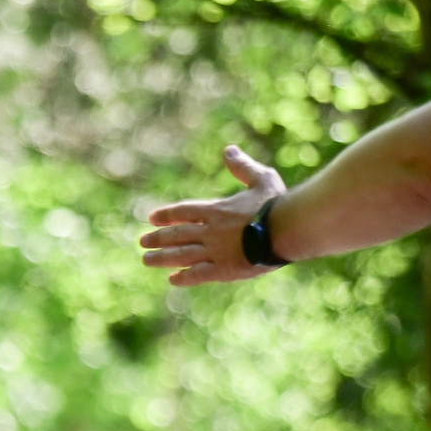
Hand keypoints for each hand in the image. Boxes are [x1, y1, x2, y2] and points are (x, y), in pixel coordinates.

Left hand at [138, 146, 287, 285]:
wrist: (288, 230)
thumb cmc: (278, 204)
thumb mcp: (262, 179)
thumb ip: (242, 167)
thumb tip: (228, 150)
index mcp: (217, 210)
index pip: (183, 212)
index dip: (166, 215)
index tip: (152, 218)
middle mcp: (210, 231)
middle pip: (177, 235)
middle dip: (158, 238)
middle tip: (142, 241)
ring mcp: (216, 252)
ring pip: (181, 255)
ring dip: (162, 258)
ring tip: (146, 260)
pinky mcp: (225, 270)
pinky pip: (198, 275)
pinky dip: (184, 278)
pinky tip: (172, 280)